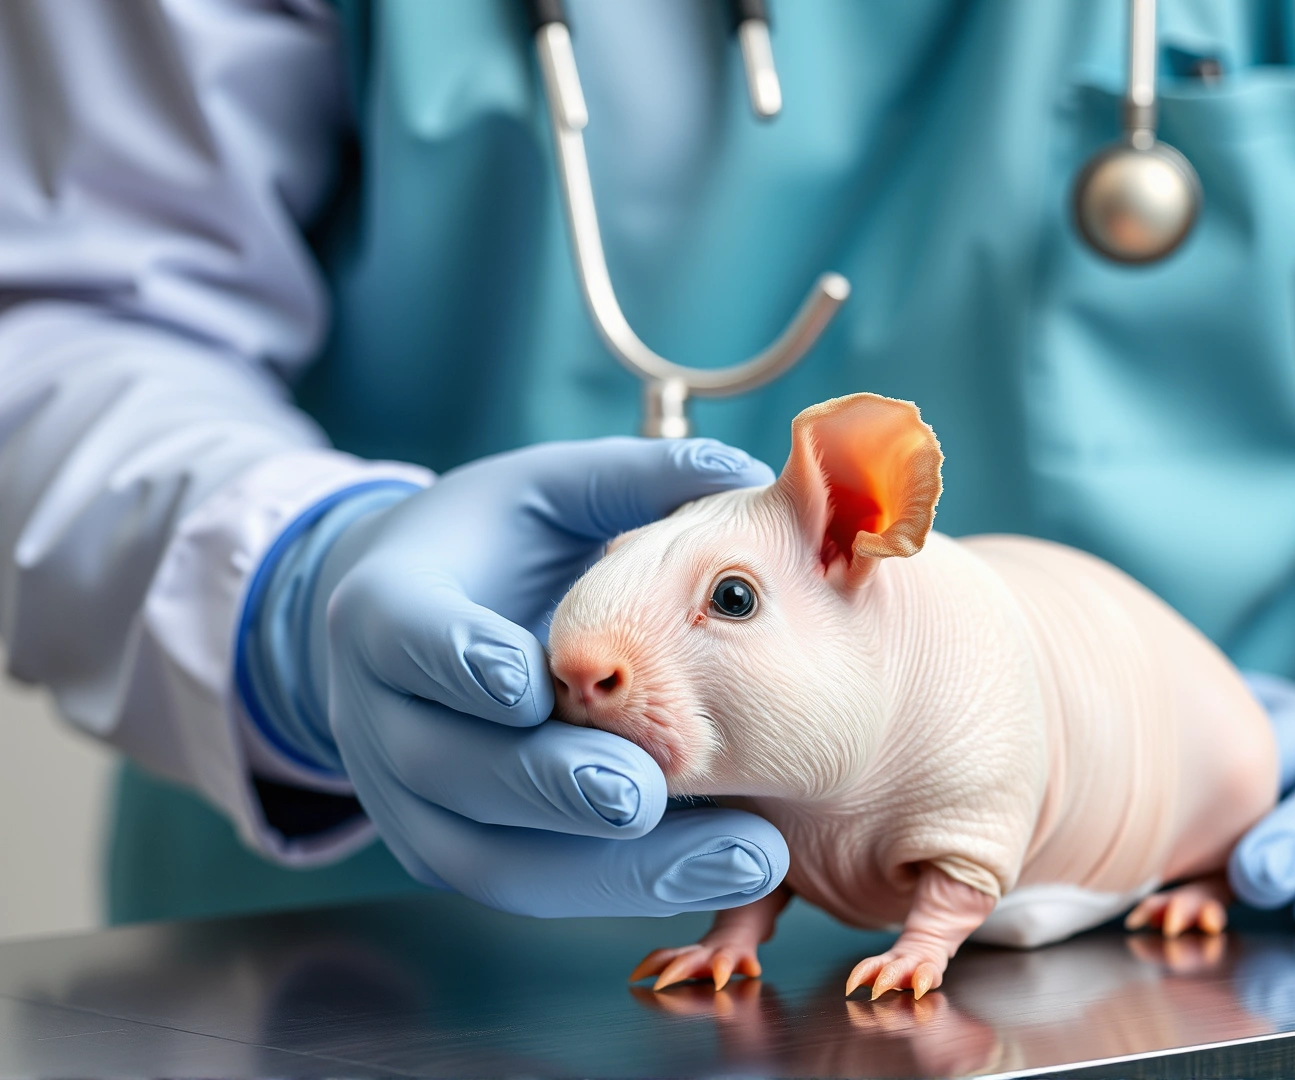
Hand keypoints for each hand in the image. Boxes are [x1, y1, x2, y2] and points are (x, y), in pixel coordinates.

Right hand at [243, 438, 788, 916]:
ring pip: (490, 857)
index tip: (525, 682)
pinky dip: (615, 889)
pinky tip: (713, 871)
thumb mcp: (545, 491)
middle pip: (454, 768)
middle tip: (646, 795)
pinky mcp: (445, 848)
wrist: (405, 623)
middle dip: (553, 787)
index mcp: (385, 607)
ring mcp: (405, 796)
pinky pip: (524, 886)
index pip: (404, 637)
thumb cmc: (490, 546)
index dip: (457, 661)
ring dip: (611, 870)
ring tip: (735, 856)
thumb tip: (742, 465)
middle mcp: (378, 715)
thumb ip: (633, 478)